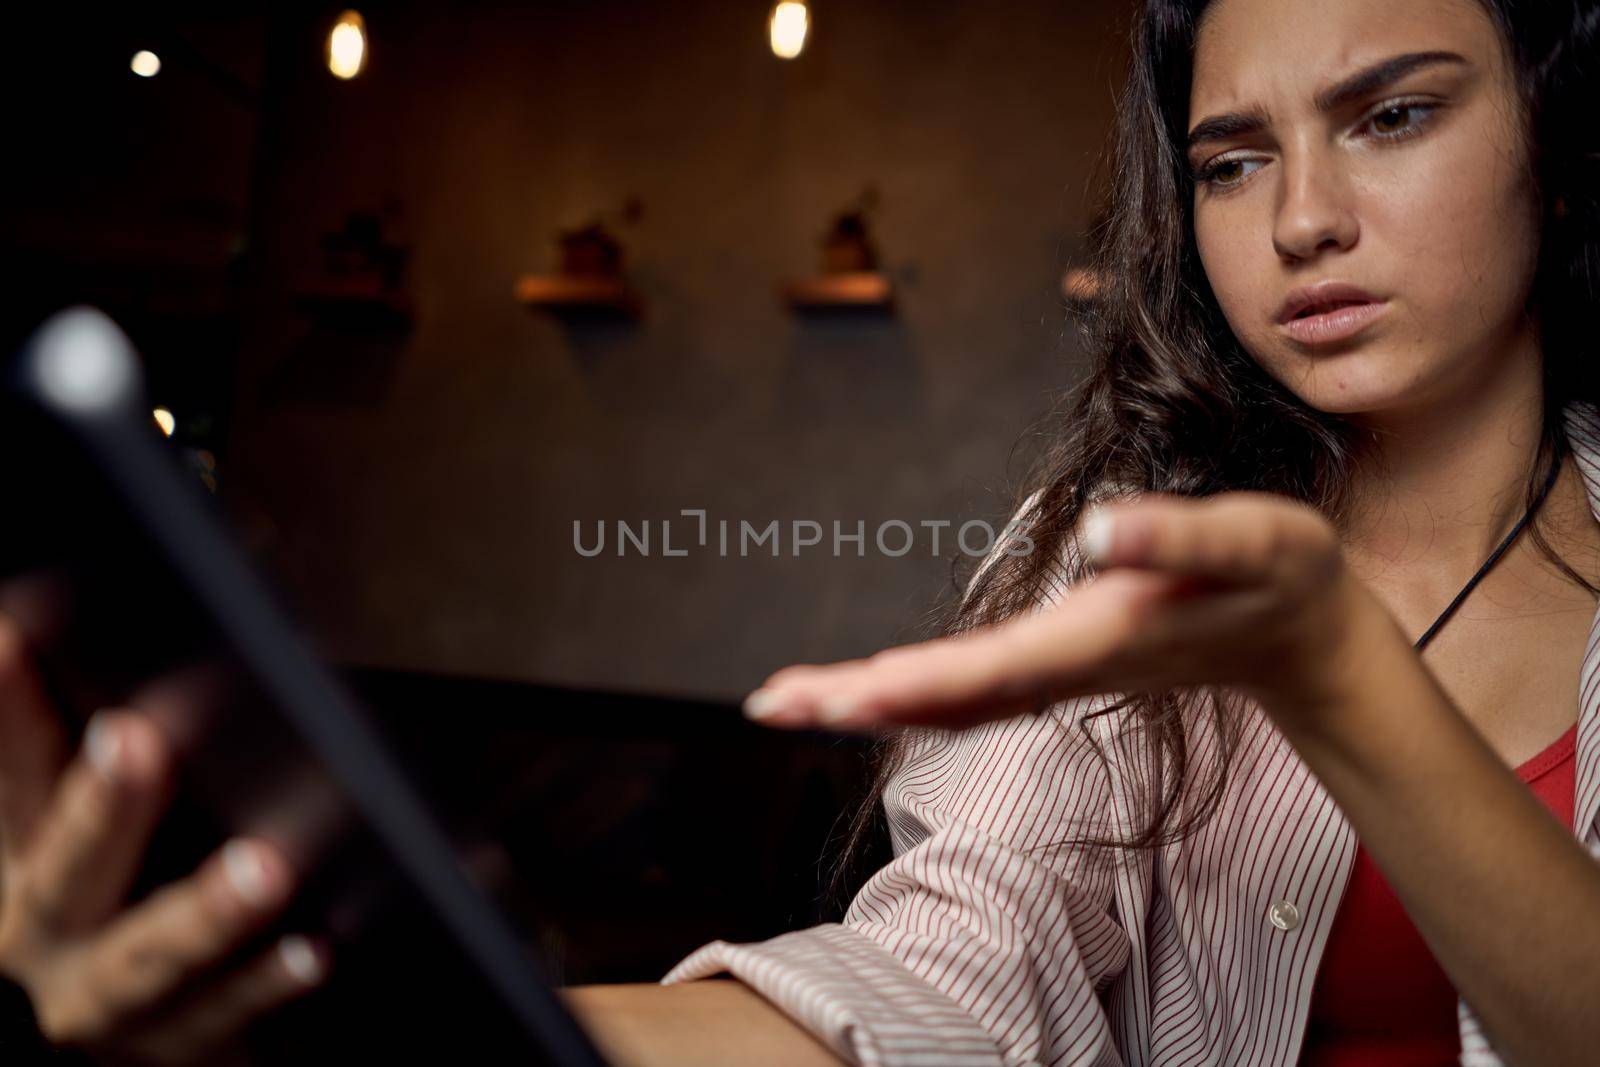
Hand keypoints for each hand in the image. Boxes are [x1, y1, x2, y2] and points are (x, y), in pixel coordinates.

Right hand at [0, 609, 328, 1064]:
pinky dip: (267, 980)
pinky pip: (223, 1015)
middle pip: (69, 868)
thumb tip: (93, 629)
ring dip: (207, 911)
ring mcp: (101, 999)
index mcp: (12, 859)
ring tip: (264, 868)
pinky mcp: (170, 1042)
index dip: (7, 701)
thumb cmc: (100, 903)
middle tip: (137, 739)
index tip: (17, 624)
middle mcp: (42, 930)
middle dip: (103, 805)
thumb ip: (76, 757)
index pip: (11, 770)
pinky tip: (315, 949)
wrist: (111, 1030)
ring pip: (149, 955)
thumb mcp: (61, 831)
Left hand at [740, 491, 1375, 732]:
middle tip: (771, 704)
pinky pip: (966, 691)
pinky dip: (906, 692)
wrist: (1298, 634)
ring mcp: (1057, 674)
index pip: (997, 669)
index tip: (849, 689)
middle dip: (859, 701)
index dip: (921, 680)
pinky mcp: (1055, 666)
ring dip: (867, 701)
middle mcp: (1068, 667)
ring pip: (948, 701)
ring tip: (787, 701)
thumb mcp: (1251, 542)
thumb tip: (1105, 530)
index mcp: (1103, 639)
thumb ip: (1180, 542)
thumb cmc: (1277, 576)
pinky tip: (864, 687)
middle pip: (949, 698)